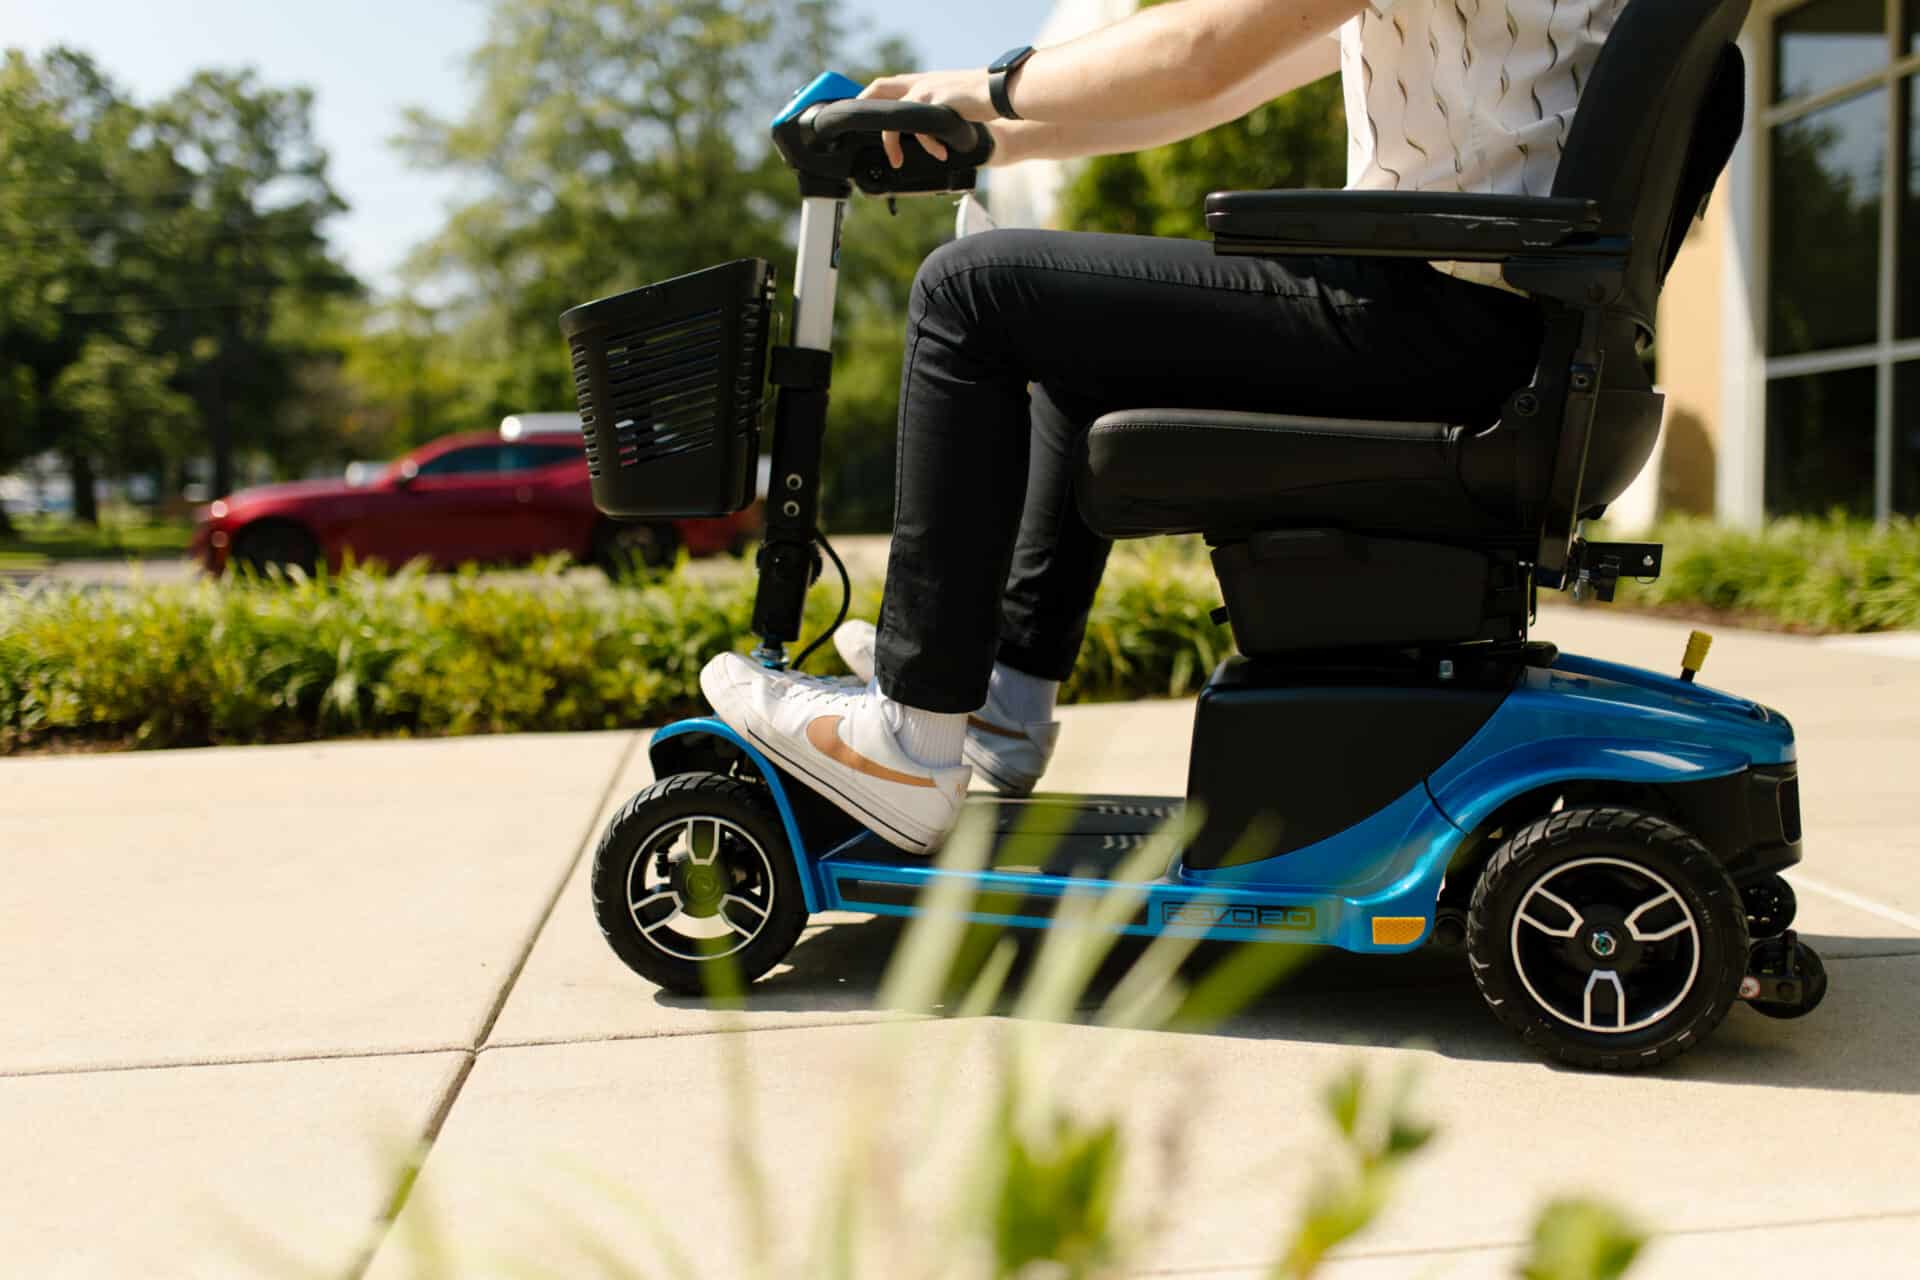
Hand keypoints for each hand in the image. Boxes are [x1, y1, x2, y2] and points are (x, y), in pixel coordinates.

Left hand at [859, 69, 993, 167]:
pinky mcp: (938, 103)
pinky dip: (926, 144)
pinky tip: (938, 153)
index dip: (867, 97)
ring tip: (896, 160)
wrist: (1001, 92)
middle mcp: (919, 83)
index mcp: (921, 81)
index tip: (857, 115)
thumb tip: (923, 133)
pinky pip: (921, 128)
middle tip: (855, 130)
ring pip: (894, 115)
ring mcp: (927, 90)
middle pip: (879, 88)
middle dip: (862, 108)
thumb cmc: (980, 100)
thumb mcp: (950, 102)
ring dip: (891, 142)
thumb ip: (932, 110)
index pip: (885, 84)